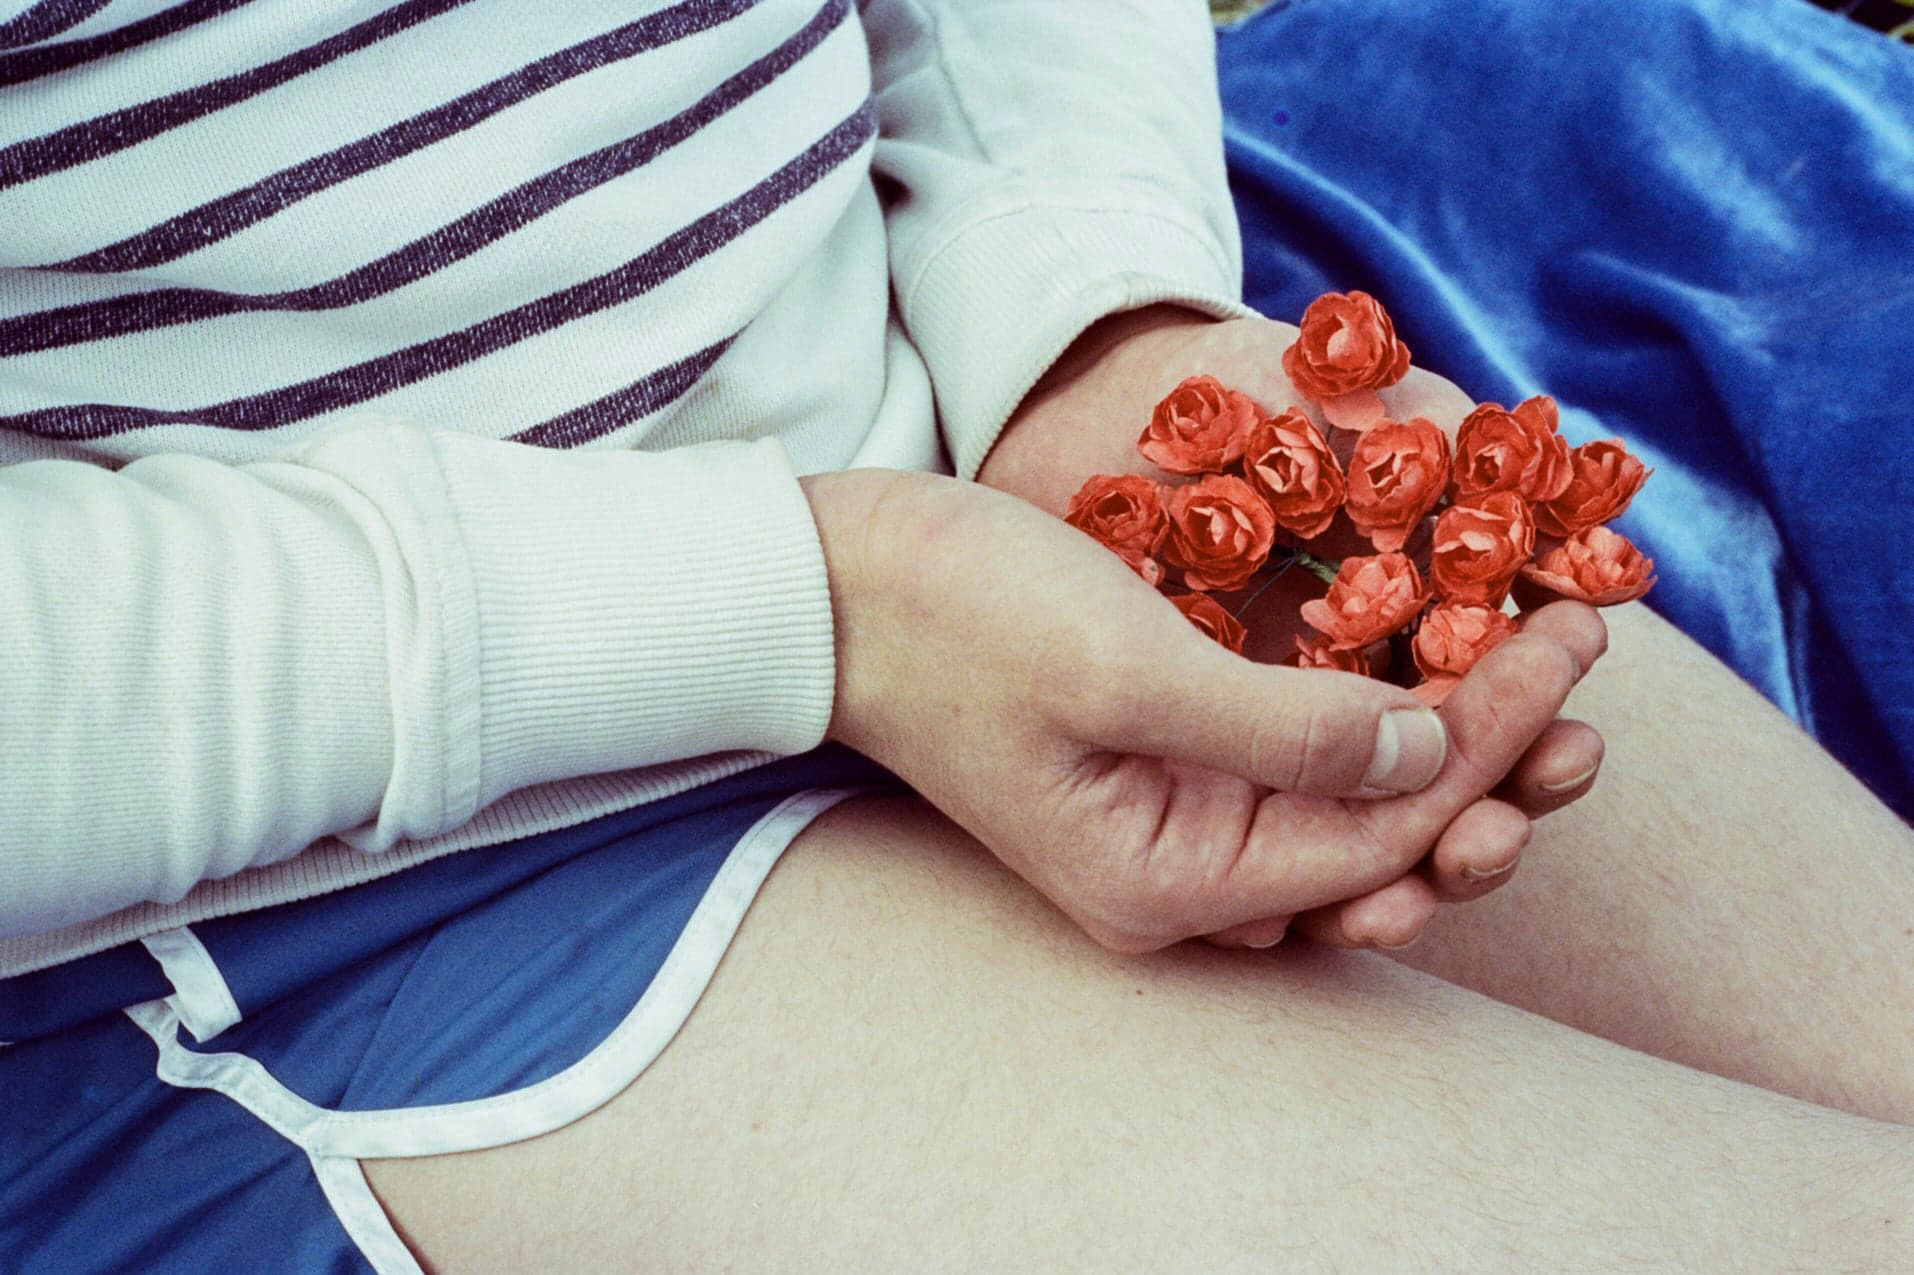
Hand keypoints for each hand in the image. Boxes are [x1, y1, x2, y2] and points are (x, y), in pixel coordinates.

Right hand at [803, 468, 1605, 952]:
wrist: (835, 585)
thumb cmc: (959, 620)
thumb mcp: (1125, 667)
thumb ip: (1284, 728)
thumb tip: (1427, 753)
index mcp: (1164, 879)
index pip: (1376, 841)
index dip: (1488, 745)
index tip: (1570, 641)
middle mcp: (1177, 874)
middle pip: (1375, 859)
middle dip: (1490, 782)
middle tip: (1587, 707)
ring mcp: (1169, 818)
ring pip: (1347, 820)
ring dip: (1448, 761)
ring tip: (1548, 700)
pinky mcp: (1163, 757)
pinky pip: (1298, 767)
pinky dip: (1374, 724)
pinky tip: (1435, 668)